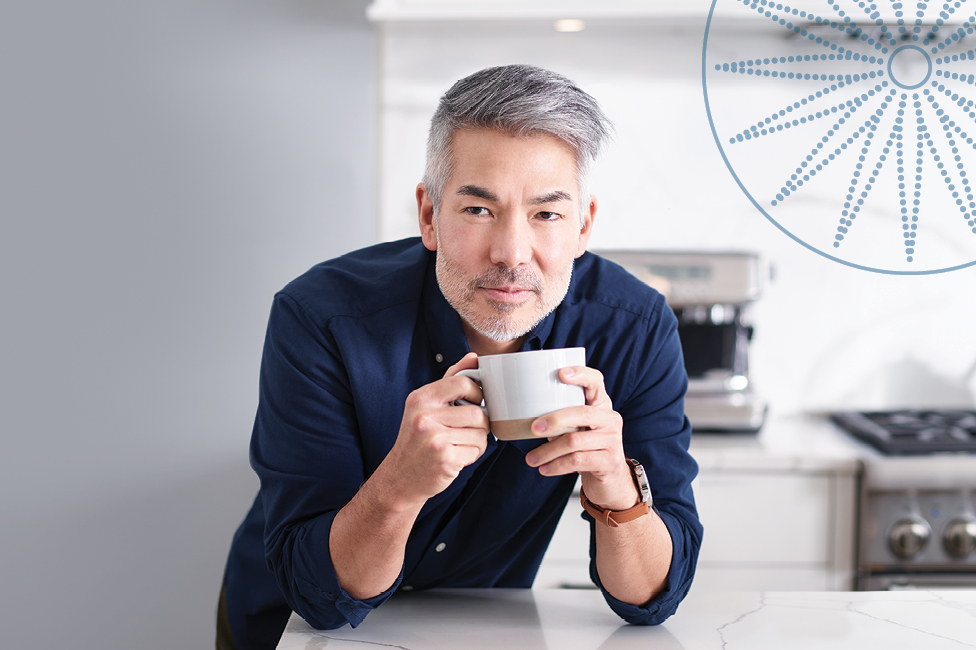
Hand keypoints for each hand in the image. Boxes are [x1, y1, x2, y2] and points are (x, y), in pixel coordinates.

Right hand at [382, 352, 490, 506]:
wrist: (400, 477)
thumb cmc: (417, 440)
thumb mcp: (426, 406)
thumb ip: (450, 381)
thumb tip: (473, 357)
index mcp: (421, 398)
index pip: (462, 382)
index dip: (477, 392)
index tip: (475, 402)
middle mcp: (425, 417)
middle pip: (478, 412)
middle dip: (480, 423)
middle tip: (466, 430)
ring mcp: (435, 439)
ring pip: (481, 433)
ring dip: (477, 441)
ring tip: (458, 444)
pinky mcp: (445, 459)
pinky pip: (477, 451)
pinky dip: (472, 455)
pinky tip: (456, 457)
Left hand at [523, 366, 637, 510]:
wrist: (610, 479)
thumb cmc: (586, 448)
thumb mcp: (577, 428)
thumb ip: (561, 418)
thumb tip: (527, 418)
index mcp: (601, 404)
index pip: (596, 381)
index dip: (580, 374)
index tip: (560, 373)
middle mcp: (610, 419)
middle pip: (582, 413)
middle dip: (555, 420)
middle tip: (533, 428)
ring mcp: (612, 440)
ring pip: (575, 441)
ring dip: (548, 451)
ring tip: (531, 459)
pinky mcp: (609, 461)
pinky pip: (578, 461)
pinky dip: (557, 465)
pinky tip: (545, 469)